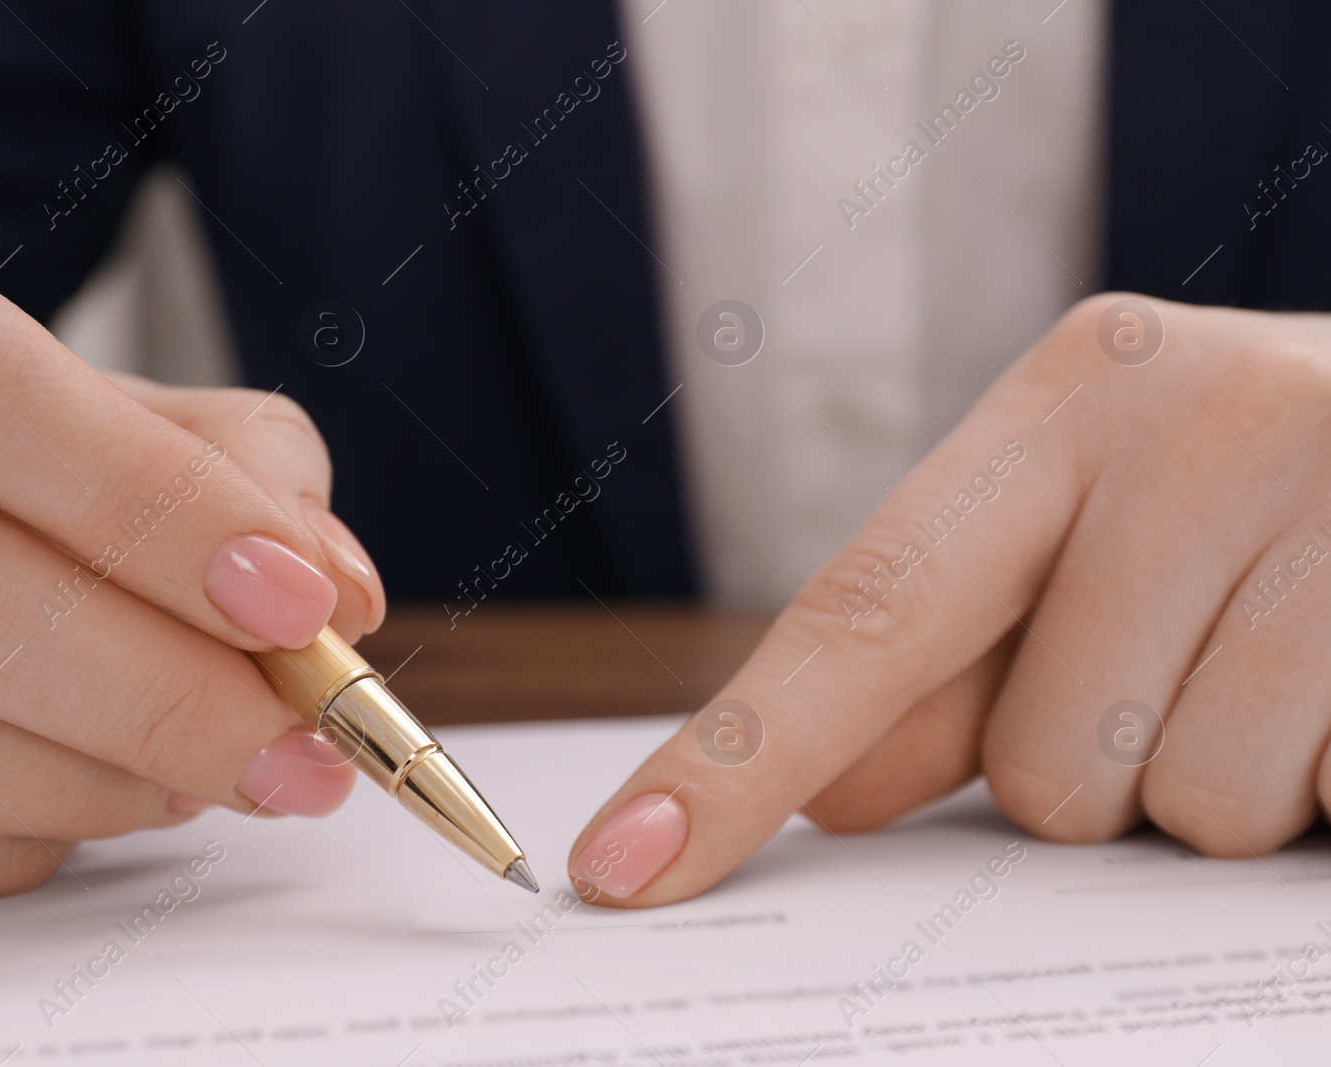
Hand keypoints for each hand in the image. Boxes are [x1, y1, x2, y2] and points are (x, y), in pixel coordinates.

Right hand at [0, 216, 383, 913]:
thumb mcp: (91, 398)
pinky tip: (99, 797)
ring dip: (87, 781)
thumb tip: (338, 588)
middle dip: (149, 688)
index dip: (140, 502)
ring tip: (215, 769)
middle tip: (300, 743)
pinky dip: (7, 843)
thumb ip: (229, 461)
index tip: (296, 599)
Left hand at [570, 294, 1330, 904]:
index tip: (621, 871)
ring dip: (1211, 786)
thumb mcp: (1094, 543)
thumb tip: (814, 793)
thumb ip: (953, 665)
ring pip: (1179, 807)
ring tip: (1280, 670)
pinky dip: (1316, 788)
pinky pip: (1311, 804)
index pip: (861, 611)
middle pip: (1032, 762)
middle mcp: (1200, 416)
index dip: (734, 762)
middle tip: (1183, 666)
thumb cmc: (1258, 505)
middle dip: (1089, 772)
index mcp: (1069, 396)